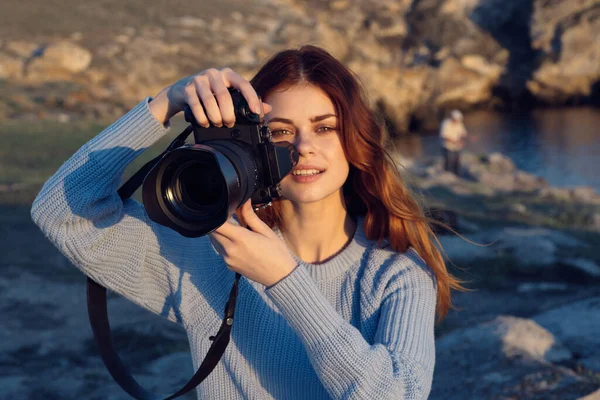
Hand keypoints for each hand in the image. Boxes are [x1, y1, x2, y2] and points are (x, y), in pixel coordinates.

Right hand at [149, 68, 271, 125]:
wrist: (181, 91)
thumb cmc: (211, 94)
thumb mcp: (229, 95)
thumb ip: (247, 101)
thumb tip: (267, 108)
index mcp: (228, 74)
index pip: (243, 83)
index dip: (251, 98)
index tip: (256, 112)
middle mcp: (214, 74)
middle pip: (224, 95)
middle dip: (228, 113)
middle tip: (229, 124)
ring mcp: (199, 79)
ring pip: (209, 100)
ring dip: (214, 116)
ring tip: (217, 124)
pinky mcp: (187, 88)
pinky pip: (195, 104)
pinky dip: (201, 117)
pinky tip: (205, 123)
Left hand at [208, 201, 297, 286]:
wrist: (280, 276)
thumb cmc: (276, 253)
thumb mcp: (265, 231)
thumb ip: (250, 216)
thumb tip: (243, 200)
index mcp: (240, 239)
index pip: (217, 223)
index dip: (218, 215)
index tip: (225, 210)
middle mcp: (230, 250)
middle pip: (212, 231)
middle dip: (218, 222)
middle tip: (231, 218)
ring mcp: (228, 259)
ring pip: (214, 241)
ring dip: (219, 233)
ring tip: (235, 229)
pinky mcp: (229, 265)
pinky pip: (220, 250)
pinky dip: (223, 243)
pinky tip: (237, 241)